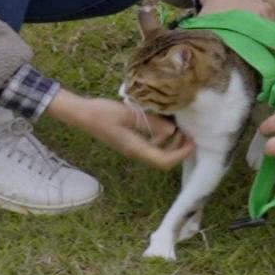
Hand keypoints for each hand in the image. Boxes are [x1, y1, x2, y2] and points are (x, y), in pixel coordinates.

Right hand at [46, 91, 192, 170]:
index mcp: (136, 148)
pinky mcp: (129, 141)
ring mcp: (132, 147)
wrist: (81, 115)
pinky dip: (161, 138)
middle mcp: (136, 152)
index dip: (181, 154)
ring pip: (157, 153)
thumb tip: (171, 131)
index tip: (193, 141)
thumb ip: (151, 123)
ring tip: (179, 126)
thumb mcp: (128, 115)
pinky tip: (163, 122)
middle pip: (162, 160)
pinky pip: (151, 145)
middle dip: (179, 150)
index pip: (164, 161)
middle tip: (190, 132)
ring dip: (171, 144)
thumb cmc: (102, 113)